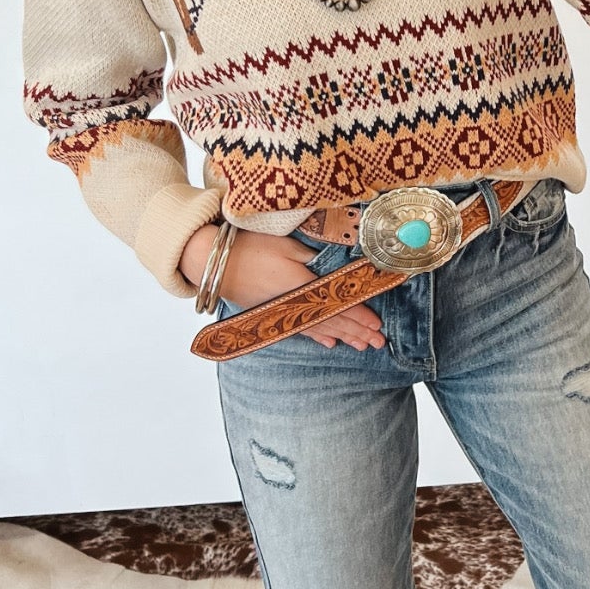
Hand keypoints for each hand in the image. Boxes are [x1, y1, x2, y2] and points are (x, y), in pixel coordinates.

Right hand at [179, 224, 385, 350]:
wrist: (211, 262)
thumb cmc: (248, 246)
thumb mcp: (285, 243)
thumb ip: (312, 256)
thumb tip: (336, 266)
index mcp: (301, 285)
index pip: (338, 304)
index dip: (359, 315)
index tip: (377, 324)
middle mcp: (294, 303)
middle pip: (332, 321)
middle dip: (357, 331)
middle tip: (378, 342)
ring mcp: (283, 311)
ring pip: (319, 328)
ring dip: (343, 336)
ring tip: (363, 345)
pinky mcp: (272, 312)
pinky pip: (301, 329)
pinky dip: (318, 335)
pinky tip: (330, 342)